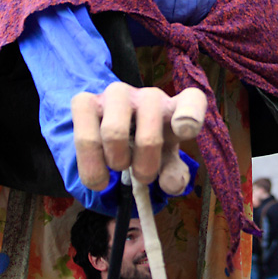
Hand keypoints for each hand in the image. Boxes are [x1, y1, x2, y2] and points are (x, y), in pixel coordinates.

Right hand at [71, 82, 206, 194]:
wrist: (112, 132)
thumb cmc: (148, 146)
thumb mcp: (165, 160)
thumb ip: (174, 174)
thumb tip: (172, 184)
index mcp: (175, 108)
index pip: (192, 100)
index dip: (190, 115)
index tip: (185, 131)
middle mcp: (148, 95)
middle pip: (148, 137)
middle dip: (145, 168)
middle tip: (143, 177)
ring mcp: (117, 94)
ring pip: (114, 133)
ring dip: (117, 163)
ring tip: (119, 167)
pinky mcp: (85, 101)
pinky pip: (85, 138)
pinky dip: (91, 165)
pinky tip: (98, 176)